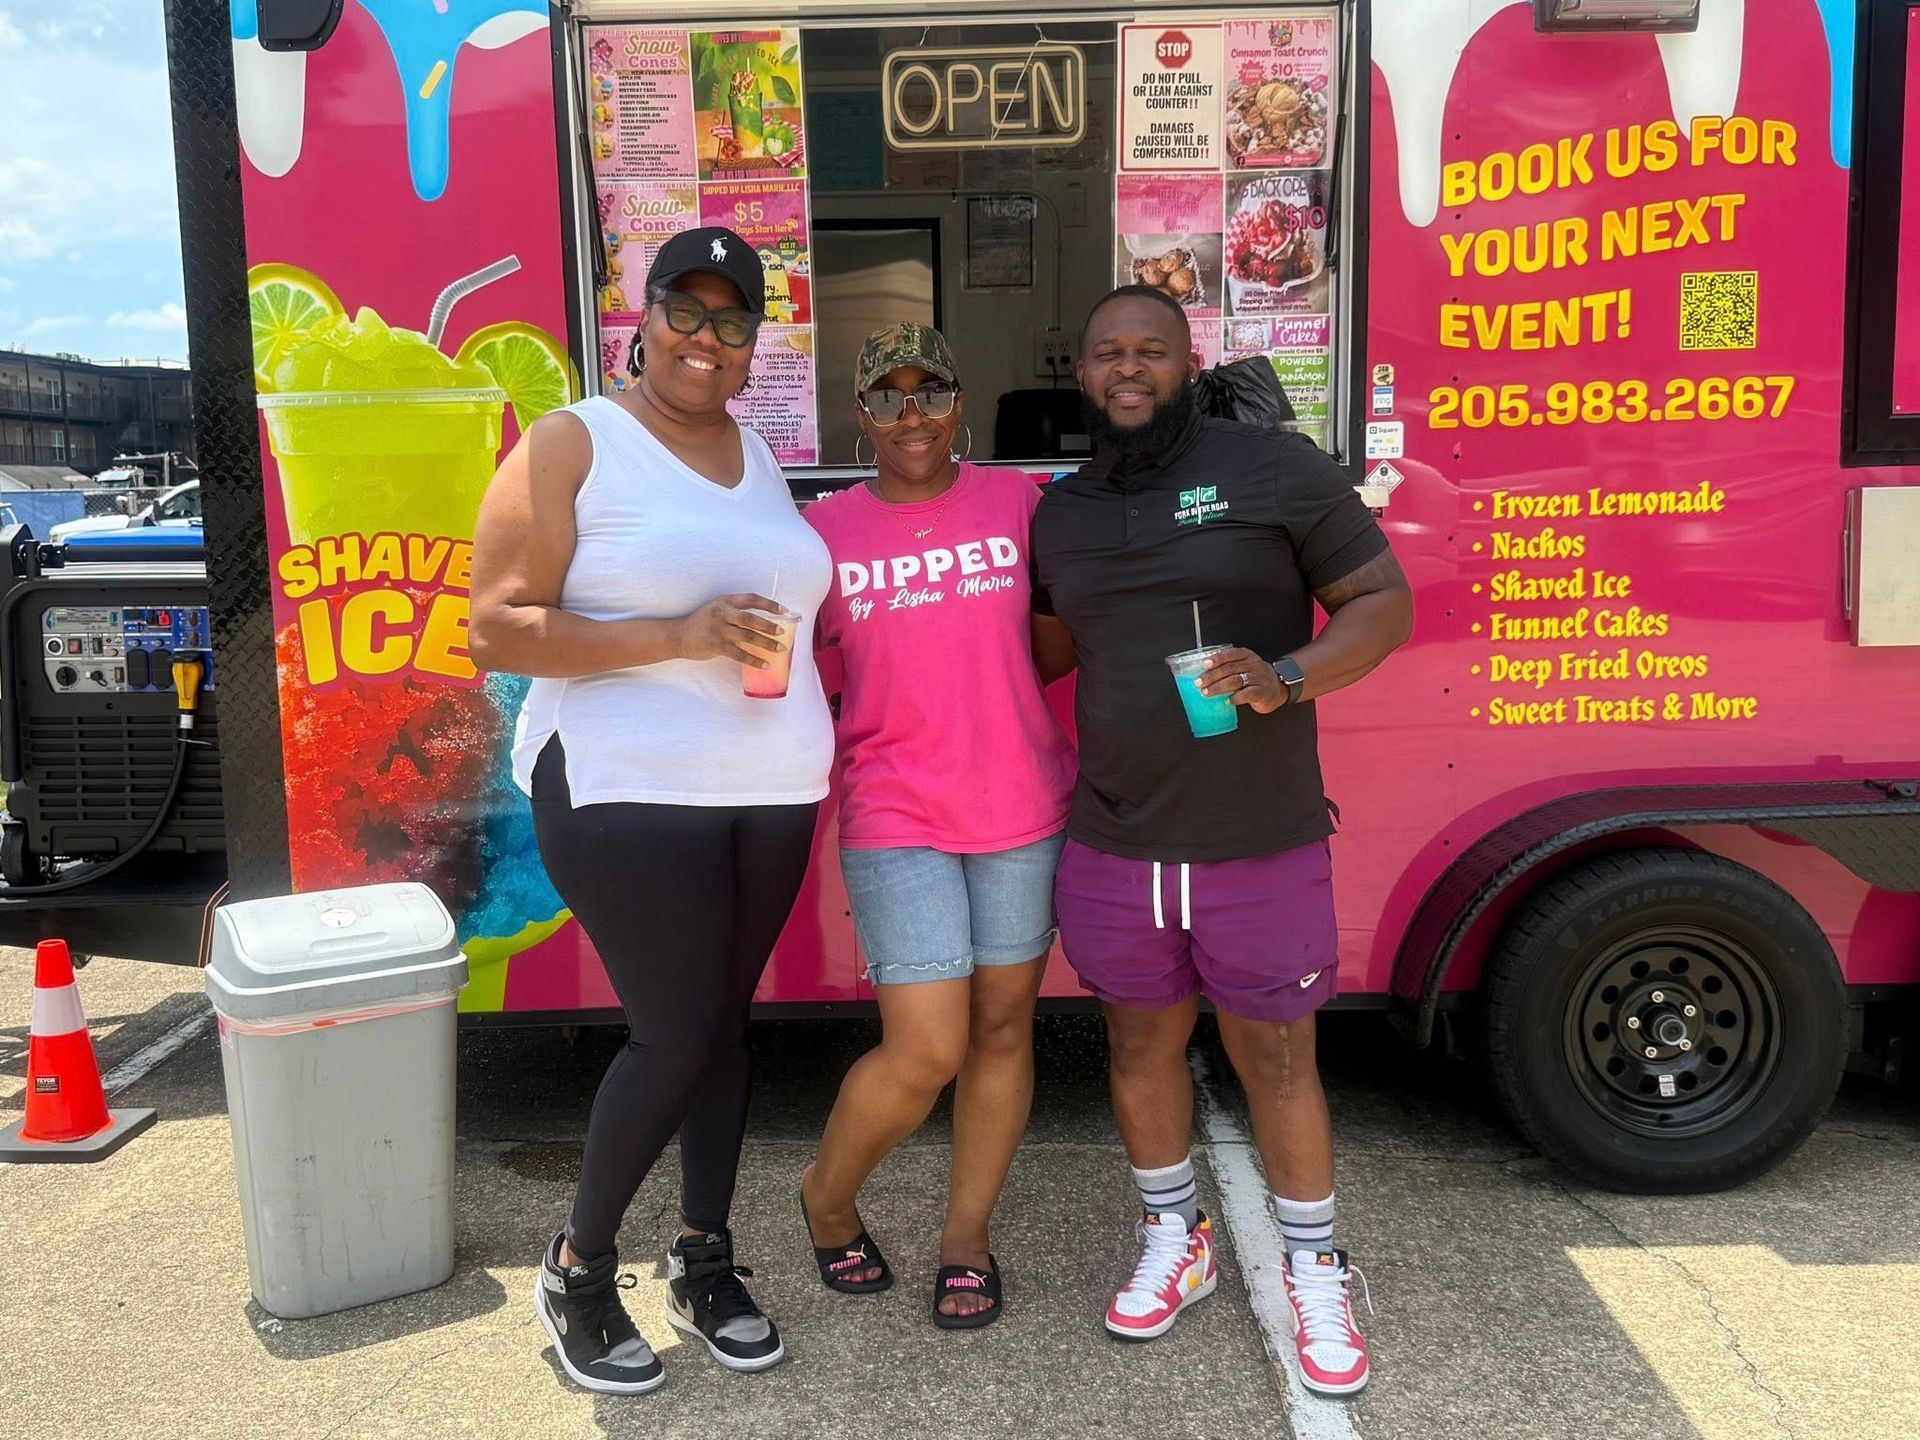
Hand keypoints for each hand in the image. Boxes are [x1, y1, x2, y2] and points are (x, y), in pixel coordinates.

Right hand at [676, 594, 791, 667]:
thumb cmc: (702, 622)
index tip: (784, 611)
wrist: (679, 635)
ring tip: (780, 649)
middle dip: (769, 626)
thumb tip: (764, 621)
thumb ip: (736, 611)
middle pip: (751, 618)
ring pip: (748, 636)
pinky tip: (765, 664)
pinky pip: (739, 654)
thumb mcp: (717, 609)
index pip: (751, 599)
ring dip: (766, 643)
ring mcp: (718, 630)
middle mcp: (722, 613)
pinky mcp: (715, 645)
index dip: (769, 604)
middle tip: (783, 632)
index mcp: (725, 601)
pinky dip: (754, 659)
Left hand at [1198, 647, 1285, 712]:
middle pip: (1229, 668)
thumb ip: (1229, 667)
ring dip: (1218, 687)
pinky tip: (1227, 701)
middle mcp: (1253, 665)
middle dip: (1212, 676)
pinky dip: (1234, 698)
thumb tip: (1205, 675)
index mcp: (1247, 656)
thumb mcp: (1245, 666)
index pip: (1230, 654)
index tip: (1205, 664)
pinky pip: (1246, 694)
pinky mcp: (1262, 692)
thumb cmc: (1256, 678)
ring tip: (1207, 692)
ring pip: (1235, 681)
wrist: (1279, 689)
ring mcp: (1258, 678)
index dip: (1217, 659)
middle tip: (1199, 682)